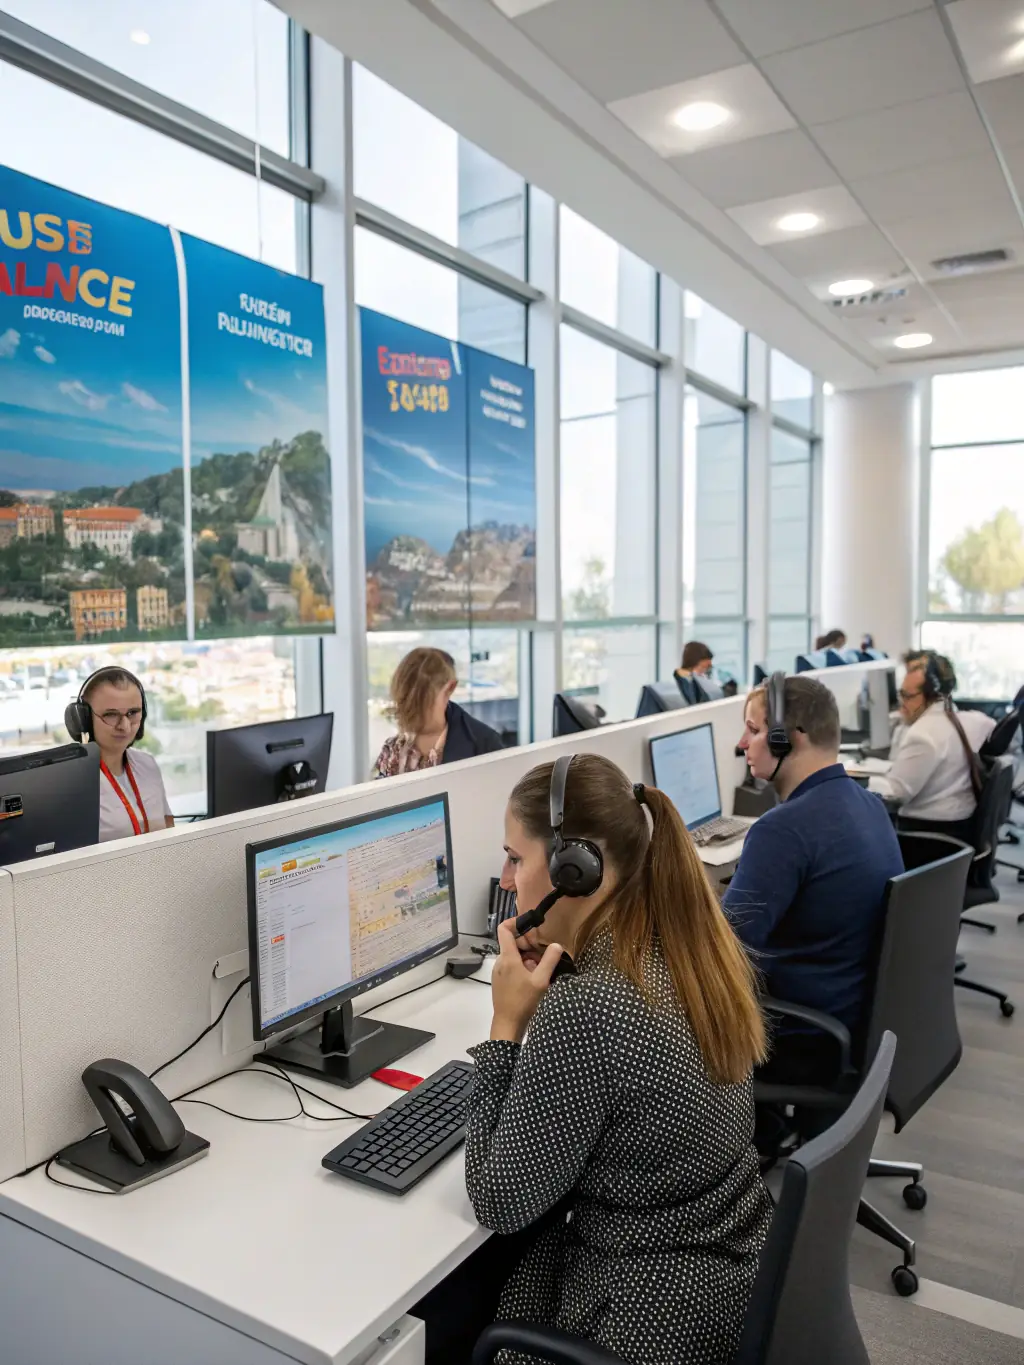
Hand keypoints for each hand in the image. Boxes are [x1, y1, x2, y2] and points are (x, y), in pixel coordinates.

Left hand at [490, 919, 563, 1043]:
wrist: (508, 1025)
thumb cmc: (524, 1002)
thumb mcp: (541, 981)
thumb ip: (549, 961)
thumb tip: (556, 944)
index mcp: (508, 957)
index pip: (504, 929)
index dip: (516, 921)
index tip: (531, 925)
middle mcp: (500, 961)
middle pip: (513, 943)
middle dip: (530, 946)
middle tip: (544, 957)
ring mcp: (499, 972)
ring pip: (515, 956)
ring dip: (529, 959)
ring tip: (541, 972)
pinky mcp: (500, 981)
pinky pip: (512, 966)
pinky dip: (524, 967)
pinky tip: (534, 980)